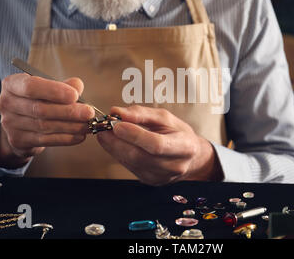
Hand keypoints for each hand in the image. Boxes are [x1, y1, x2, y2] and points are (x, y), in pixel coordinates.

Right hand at [0, 73, 94, 168]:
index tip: (75, 95)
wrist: (21, 123)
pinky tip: (80, 136)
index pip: (31, 86)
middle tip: (89, 113)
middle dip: (68, 111)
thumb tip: (77, 86)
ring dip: (70, 126)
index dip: (54, 91)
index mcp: (12, 84)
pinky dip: (66, 138)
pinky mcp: (17, 140)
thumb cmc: (39, 99)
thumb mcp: (49, 88)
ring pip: (44, 126)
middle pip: (40, 109)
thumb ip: (64, 85)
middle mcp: (6, 103)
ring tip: (88, 125)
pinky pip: (46, 140)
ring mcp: (9, 124)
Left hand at [96, 105, 223, 185]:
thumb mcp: (166, 117)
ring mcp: (161, 177)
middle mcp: (174, 166)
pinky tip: (114, 142)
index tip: (117, 124)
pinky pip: (129, 166)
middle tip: (103, 126)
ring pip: (131, 162)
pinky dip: (118, 153)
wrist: (190, 156)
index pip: (156, 144)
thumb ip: (141, 113)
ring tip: (105, 132)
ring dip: (113, 147)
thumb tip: (117, 112)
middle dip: (117, 141)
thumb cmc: (178, 133)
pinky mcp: (149, 180)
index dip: (135, 135)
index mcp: (184, 147)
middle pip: (139, 156)